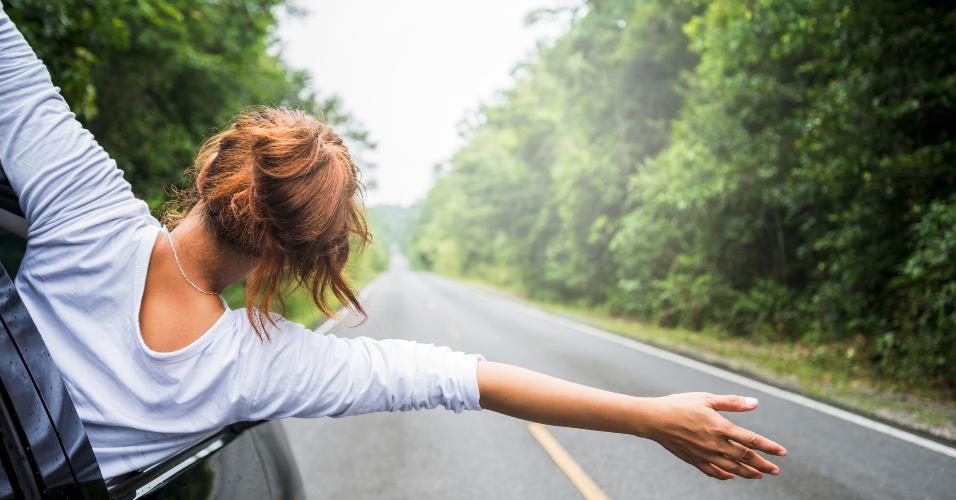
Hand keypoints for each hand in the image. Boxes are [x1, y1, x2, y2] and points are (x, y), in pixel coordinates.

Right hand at [635, 392, 787, 479]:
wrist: (653, 419)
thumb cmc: (679, 405)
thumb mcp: (706, 399)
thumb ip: (732, 403)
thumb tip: (755, 403)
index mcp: (720, 427)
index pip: (751, 440)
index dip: (768, 447)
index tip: (782, 453)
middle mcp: (715, 444)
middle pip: (744, 458)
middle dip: (762, 465)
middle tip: (775, 470)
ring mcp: (704, 454)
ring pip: (731, 468)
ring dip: (747, 473)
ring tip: (759, 475)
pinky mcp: (694, 460)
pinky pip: (713, 472)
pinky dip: (724, 475)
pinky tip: (731, 476)